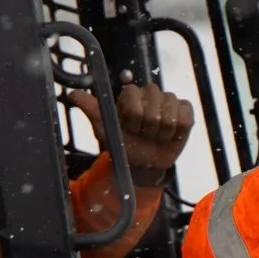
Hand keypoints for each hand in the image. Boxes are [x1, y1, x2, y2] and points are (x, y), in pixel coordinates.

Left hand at [72, 83, 194, 185]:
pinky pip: (186, 117)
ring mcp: (170, 101)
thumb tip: (73, 94)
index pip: (134, 99)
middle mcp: (151, 93)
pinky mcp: (186, 112)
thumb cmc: (123, 144)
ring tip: (156, 137)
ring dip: (162, 133)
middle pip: (154, 108)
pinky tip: (170, 136)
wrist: (143, 164)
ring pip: (170, 114)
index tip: (130, 128)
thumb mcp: (104, 128)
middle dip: (148, 128)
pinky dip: (177, 132)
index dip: (133, 119)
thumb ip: (91, 109)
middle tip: (143, 134)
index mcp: (131, 94)